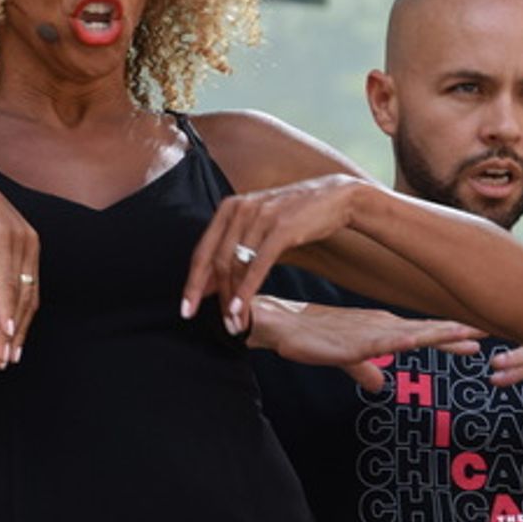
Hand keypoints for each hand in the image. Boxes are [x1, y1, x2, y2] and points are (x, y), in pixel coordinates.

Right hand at [0, 152, 39, 368]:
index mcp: (28, 245)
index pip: (29, 293)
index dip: (21, 324)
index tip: (11, 348)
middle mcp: (30, 243)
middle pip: (28, 300)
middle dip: (16, 335)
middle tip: (6, 362)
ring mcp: (18, 241)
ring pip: (17, 296)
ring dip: (9, 330)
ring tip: (1, 357)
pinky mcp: (1, 240)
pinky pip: (5, 283)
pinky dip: (5, 309)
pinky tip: (2, 331)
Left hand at [182, 175, 360, 331]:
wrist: (335, 197)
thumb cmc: (294, 216)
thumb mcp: (256, 230)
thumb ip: (231, 254)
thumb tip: (206, 286)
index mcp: (228, 209)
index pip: (201, 252)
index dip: (192, 284)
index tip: (186, 310)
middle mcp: (239, 209)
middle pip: (215, 261)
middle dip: (212, 297)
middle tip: (218, 323)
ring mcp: (259, 217)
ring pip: (235, 265)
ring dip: (232, 299)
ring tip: (235, 323)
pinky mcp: (280, 228)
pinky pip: (257, 264)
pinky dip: (246, 289)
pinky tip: (240, 308)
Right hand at [247, 296, 482, 391]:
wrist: (275, 323)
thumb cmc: (305, 336)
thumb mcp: (343, 358)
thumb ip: (364, 370)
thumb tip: (381, 385)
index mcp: (380, 328)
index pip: (425, 332)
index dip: (453, 333)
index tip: (484, 333)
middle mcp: (380, 325)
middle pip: (428, 330)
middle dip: (461, 331)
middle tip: (498, 330)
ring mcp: (368, 331)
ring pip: (413, 333)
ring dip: (443, 333)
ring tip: (473, 333)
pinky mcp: (351, 341)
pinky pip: (383, 342)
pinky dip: (404, 340)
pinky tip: (420, 341)